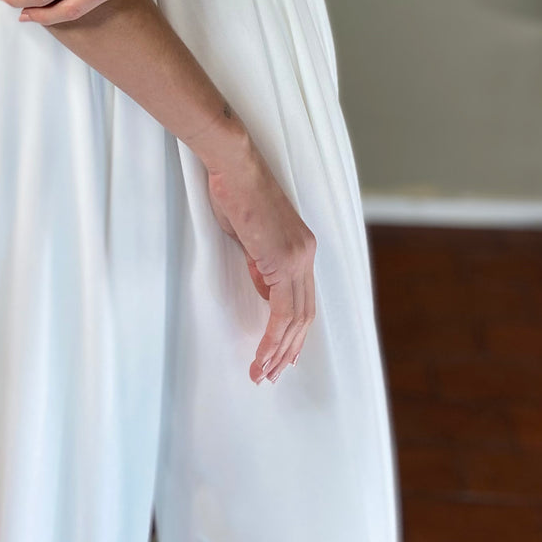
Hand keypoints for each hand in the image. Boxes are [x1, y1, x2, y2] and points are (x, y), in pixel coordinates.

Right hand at [199, 132, 316, 384]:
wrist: (235, 167)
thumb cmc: (235, 193)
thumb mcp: (250, 236)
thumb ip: (261, 263)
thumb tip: (265, 288)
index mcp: (302, 247)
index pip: (303, 300)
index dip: (294, 331)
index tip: (282, 354)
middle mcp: (307, 254)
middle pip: (305, 314)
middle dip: (289, 349)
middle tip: (272, 374)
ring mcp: (298, 257)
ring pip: (296, 319)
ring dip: (279, 350)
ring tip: (262, 373)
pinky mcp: (283, 261)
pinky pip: (282, 311)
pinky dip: (272, 338)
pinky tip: (261, 354)